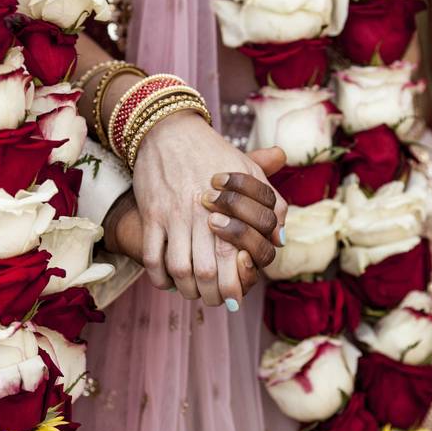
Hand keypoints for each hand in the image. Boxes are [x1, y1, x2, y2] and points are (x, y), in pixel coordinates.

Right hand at [131, 111, 287, 306]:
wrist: (169, 130)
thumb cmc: (214, 153)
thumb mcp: (249, 171)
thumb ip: (270, 204)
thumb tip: (280, 238)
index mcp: (230, 207)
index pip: (235, 259)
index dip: (236, 284)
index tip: (236, 295)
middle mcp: (201, 215)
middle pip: (206, 271)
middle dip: (212, 294)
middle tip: (215, 300)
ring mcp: (173, 216)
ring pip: (179, 269)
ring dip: (186, 288)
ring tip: (194, 292)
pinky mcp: (152, 214)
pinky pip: (152, 256)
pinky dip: (159, 277)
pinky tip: (168, 281)